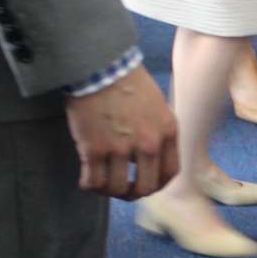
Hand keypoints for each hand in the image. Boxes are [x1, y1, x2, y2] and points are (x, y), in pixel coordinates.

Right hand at [65, 65, 178, 199]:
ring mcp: (121, 148)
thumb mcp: (157, 104)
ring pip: (118, 188)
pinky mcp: (94, 149)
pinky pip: (94, 182)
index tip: (147, 184)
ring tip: (102, 185)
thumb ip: (159, 130)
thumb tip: (152, 154)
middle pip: (146, 187)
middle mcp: (149, 144)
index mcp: (168, 131)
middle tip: (123, 190)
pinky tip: (86, 181)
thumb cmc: (126, 80)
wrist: (98, 64)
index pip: (170, 173)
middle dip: (134, 193)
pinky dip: (90, 186)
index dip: (158, 185)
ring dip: (110, 192)